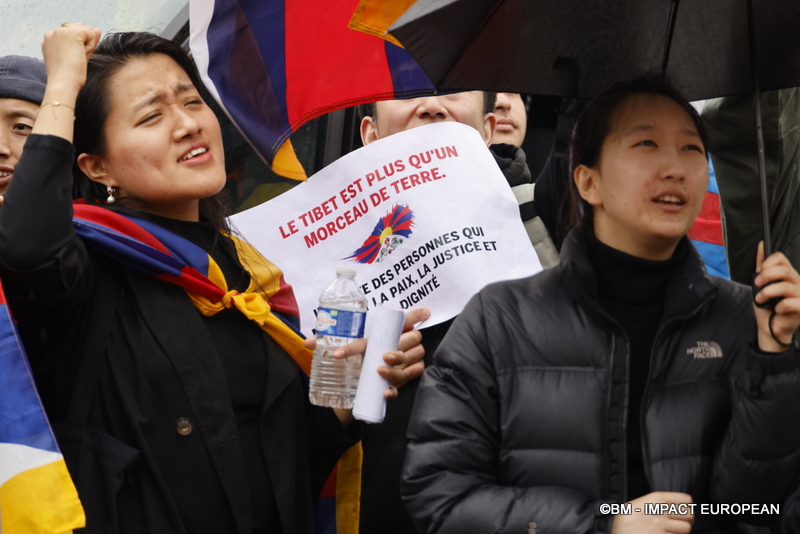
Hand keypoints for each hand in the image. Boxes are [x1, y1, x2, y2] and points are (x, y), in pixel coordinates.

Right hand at [40, 24, 101, 96]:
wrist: (63, 84)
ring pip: (87, 31)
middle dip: (84, 43)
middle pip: (81, 29)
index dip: (78, 47)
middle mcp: (53, 32)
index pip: (73, 34)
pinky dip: (91, 46)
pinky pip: (92, 34)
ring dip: (88, 45)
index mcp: (50, 39)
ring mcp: (61, 31)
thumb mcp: (77, 56)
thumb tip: (97, 29)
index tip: (70, 60)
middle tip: (75, 60)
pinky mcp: (71, 33)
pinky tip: (81, 55)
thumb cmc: (69, 76)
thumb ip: (86, 42)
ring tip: (77, 58)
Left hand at [303, 307, 429, 398]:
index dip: (417, 313)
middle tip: (383, 356)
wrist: (356, 379)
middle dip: (400, 347)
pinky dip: (397, 386)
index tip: (425, 312)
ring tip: (380, 371)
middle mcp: (400, 342)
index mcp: (389, 329)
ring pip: (413, 360)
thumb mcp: (341, 345)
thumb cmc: (353, 355)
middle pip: (412, 340)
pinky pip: (410, 381)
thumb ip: (326, 342)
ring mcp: (406, 360)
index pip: (409, 317)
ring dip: (398, 367)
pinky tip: (385, 391)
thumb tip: (307, 343)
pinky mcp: (406, 377)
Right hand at [611, 492, 693, 533]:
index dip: (687, 505)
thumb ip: (656, 502)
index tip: (684, 509)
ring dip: (682, 531)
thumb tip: (674, 506)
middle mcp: (660, 512)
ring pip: (686, 529)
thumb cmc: (626, 519)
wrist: (616, 531)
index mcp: (655, 499)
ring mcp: (661, 528)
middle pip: (689, 515)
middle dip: (688, 519)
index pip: (685, 500)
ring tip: (675, 530)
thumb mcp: (638, 503)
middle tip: (682, 521)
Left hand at [753, 241, 799, 350]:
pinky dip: (779, 306)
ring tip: (760, 300)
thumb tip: (761, 244)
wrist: (770, 326)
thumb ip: (761, 265)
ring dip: (767, 293)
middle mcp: (796, 281)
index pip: (781, 258)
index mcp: (787, 274)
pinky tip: (776, 309)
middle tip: (756, 284)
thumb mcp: (761, 283)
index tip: (759, 272)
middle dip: (766, 276)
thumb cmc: (767, 305)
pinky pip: (790, 303)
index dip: (768, 262)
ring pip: (786, 287)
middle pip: (784, 270)